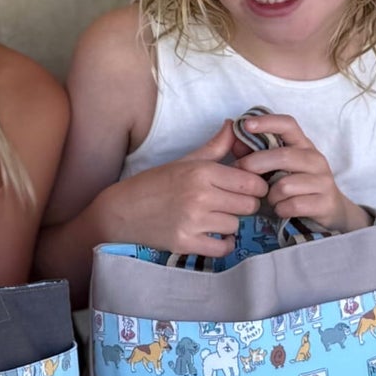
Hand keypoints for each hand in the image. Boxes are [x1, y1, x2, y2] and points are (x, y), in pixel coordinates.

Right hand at [104, 121, 268, 256]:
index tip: (246, 189)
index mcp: (201, 171)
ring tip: (212, 218)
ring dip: (228, 224)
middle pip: (249, 205)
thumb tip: (235, 126)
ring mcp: (193, 221)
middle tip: (229, 204)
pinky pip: (223, 248)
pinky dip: (222, 244)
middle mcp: (199, 195)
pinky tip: (212, 235)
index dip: (254, 187)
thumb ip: (215, 146)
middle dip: (243, 205)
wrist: (121, 210)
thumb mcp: (184, 161)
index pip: (251, 182)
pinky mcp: (186, 243)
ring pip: (236, 226)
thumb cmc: (154, 183)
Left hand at [233, 113, 363, 234]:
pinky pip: (293, 205)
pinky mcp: (325, 202)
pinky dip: (280, 209)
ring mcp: (323, 180)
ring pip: (286, 185)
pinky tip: (280, 209)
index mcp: (302, 145)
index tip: (246, 125)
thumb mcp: (274, 167)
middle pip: (283, 156)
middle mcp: (315, 159)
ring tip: (270, 198)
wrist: (328, 210)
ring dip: (270, 195)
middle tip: (242, 172)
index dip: (267, 122)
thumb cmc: (294, 184)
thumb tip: (234, 140)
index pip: (288, 124)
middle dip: (256, 164)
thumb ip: (253, 153)